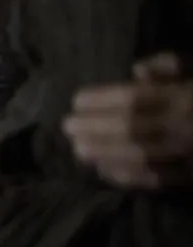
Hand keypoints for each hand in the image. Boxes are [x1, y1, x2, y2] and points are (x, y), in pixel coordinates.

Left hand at [62, 52, 192, 188]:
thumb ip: (170, 65)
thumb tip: (135, 72)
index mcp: (185, 97)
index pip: (135, 99)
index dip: (101, 100)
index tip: (75, 101)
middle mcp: (186, 127)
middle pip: (131, 129)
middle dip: (95, 129)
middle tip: (66, 127)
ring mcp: (191, 156)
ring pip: (141, 157)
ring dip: (104, 153)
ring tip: (78, 150)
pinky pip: (159, 180)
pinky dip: (128, 176)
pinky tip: (105, 170)